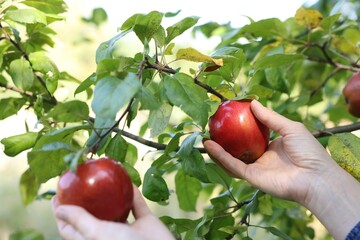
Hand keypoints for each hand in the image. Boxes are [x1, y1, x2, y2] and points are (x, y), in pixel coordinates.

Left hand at [52, 185, 174, 239]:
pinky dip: (134, 194)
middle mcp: (108, 235)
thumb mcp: (97, 234)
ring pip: (116, 209)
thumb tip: (60, 209)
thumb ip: (79, 221)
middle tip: (79, 182)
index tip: (58, 195)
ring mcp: (127, 230)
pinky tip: (128, 181)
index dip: (62, 213)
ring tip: (102, 178)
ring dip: (111, 195)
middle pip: (91, 216)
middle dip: (85, 200)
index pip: (70, 228)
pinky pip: (138, 205)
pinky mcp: (145, 223)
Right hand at [204, 100, 337, 204]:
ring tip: (205, 136)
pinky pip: (232, 165)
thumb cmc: (309, 151)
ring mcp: (255, 168)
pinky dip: (219, 156)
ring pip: (231, 158)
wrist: (316, 177)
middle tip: (212, 126)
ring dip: (216, 149)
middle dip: (224, 138)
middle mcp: (261, 157)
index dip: (239, 126)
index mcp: (271, 146)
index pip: (251, 135)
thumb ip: (270, 117)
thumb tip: (253, 102)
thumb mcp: (290, 128)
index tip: (227, 115)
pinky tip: (209, 145)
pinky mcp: (251, 177)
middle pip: (237, 147)